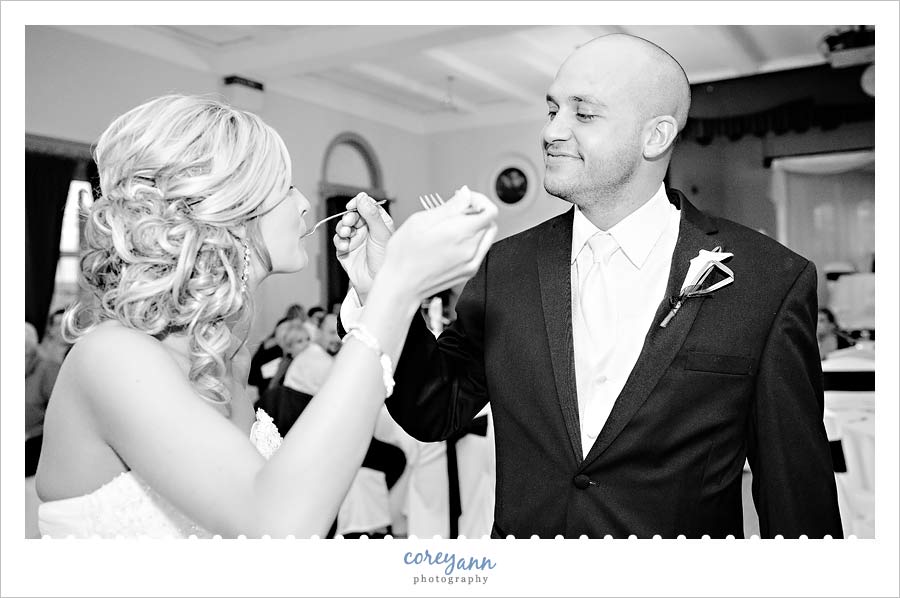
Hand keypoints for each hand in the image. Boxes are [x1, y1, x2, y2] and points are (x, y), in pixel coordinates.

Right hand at [334, 193, 394, 301]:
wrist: (374, 282)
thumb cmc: (384, 260)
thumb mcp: (381, 234)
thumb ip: (371, 214)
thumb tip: (362, 197)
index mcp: (379, 223)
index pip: (367, 206)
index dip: (359, 203)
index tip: (353, 206)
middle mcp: (367, 230)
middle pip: (353, 215)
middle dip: (349, 217)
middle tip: (350, 222)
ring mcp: (355, 239)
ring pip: (343, 226)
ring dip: (342, 228)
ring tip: (347, 234)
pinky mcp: (345, 249)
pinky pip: (338, 239)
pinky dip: (340, 241)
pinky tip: (345, 246)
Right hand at [378, 186, 497, 300]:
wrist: (401, 285)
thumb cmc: (404, 255)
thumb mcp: (421, 220)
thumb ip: (450, 207)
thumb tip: (466, 194)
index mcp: (460, 234)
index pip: (490, 211)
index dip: (479, 200)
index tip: (465, 199)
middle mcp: (470, 250)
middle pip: (489, 222)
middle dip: (476, 212)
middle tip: (456, 211)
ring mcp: (471, 263)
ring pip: (487, 236)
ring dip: (475, 226)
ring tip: (452, 226)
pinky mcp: (469, 272)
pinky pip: (481, 250)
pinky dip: (472, 241)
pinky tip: (453, 240)